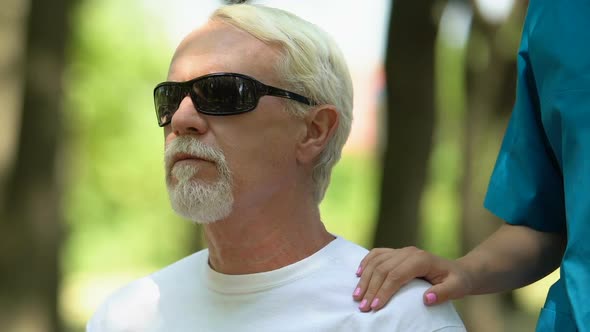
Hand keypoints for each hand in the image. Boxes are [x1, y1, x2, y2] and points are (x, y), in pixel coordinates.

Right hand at [352, 247, 471, 311]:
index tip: (375, 307)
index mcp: (421, 259)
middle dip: (371, 288)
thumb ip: (443, 293)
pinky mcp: (396, 252)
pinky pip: (376, 254)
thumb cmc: (457, 281)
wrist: (458, 270)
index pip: (396, 275)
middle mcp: (408, 252)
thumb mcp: (457, 288)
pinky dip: (365, 263)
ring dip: (364, 279)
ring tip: (357, 296)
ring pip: (376, 262)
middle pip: (383, 269)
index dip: (384, 291)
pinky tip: (358, 274)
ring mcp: (401, 251)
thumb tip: (426, 299)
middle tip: (363, 307)